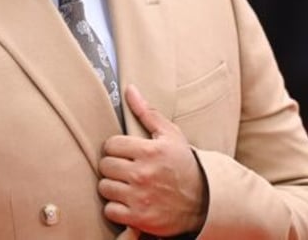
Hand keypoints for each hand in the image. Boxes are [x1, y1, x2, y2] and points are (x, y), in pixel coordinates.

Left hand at [98, 85, 207, 235]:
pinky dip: (115, 208)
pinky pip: (110, 210)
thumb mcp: (170, 135)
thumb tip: (129, 89)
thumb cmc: (183, 164)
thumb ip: (147, 112)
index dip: (115, 148)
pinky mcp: (139, 218)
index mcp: (149, 151)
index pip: (110, 145)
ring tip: (125, 185)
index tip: (124, 152)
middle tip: (124, 169)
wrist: (203, 202)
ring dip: (112, 187)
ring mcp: (140, 197)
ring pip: (104, 187)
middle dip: (112, 166)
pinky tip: (126, 202)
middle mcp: (142, 174)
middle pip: (105, 166)